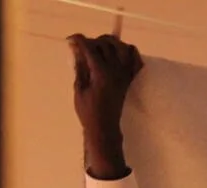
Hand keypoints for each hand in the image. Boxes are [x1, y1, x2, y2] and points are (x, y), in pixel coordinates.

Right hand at [68, 32, 142, 178]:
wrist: (105, 128)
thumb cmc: (88, 111)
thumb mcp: (79, 87)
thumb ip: (79, 66)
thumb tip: (75, 47)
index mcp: (101, 73)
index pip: (90, 47)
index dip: (78, 40)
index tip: (70, 40)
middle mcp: (116, 71)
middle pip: (106, 44)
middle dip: (93, 41)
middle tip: (84, 49)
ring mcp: (126, 74)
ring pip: (122, 47)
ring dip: (111, 43)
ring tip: (100, 48)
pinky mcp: (130, 79)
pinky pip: (136, 59)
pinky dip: (129, 52)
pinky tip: (118, 54)